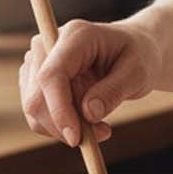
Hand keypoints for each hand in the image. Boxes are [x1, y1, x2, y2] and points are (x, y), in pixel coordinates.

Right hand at [18, 17, 163, 147]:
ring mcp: (36, 62)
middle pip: (36, 97)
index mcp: (75, 35)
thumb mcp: (138, 72)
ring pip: (34, 110)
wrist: (132, 50)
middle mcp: (47, 44)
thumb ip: (114, 90)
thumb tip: (88, 114)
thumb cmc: (137, 56)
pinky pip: (38, 114)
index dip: (59, 110)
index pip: (51, 75)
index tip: (76, 138)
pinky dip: (61, 126)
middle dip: (63, 125)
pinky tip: (89, 122)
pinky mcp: (34, 79)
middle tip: (102, 133)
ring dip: (64, 128)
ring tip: (101, 127)